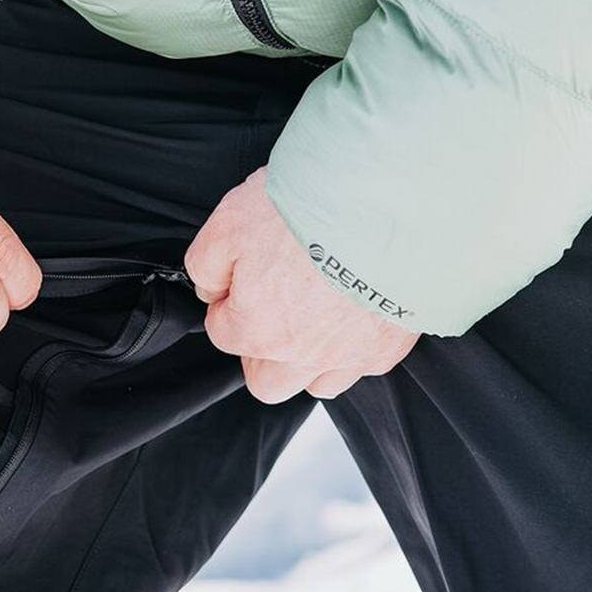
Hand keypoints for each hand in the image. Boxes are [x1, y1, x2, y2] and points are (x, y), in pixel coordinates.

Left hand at [184, 167, 418, 402]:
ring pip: (315, 385)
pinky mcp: (387, 347)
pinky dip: (353, 349)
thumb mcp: (229, 223)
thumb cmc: (308, 210)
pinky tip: (354, 314)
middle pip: (265, 380)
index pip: (222, 332)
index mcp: (256, 329)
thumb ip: (204, 266)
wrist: (386, 206)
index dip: (227, 300)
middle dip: (259, 351)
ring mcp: (347, 356)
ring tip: (314, 318)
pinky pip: (362, 366)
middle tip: (270, 309)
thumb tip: (208, 289)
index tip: (244, 274)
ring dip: (306, 361)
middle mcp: (300, 355)